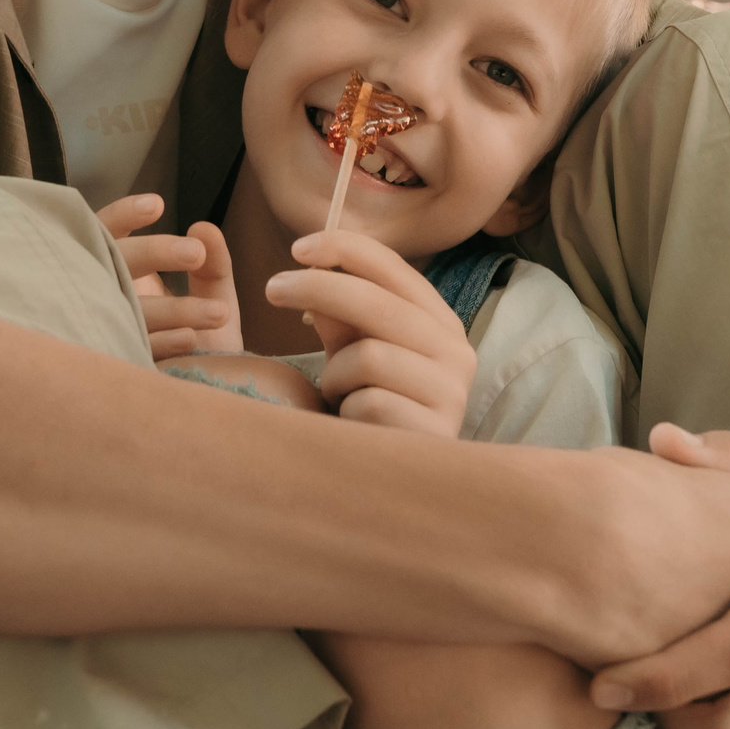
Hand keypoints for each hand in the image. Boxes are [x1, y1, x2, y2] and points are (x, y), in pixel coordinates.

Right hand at [95, 193, 240, 359]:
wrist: (205, 406)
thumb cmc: (204, 343)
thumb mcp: (215, 299)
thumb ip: (215, 265)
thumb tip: (204, 227)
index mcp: (121, 276)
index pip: (106, 234)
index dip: (124, 217)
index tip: (158, 206)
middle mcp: (106, 298)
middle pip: (117, 266)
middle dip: (156, 255)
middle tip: (197, 253)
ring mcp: (106, 333)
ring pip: (131, 311)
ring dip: (175, 309)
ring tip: (220, 314)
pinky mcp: (116, 366)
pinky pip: (133, 350)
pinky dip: (163, 342)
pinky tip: (190, 340)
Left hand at [264, 230, 477, 436]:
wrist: (389, 480)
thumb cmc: (369, 405)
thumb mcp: (351, 350)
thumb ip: (338, 311)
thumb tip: (312, 266)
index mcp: (440, 322)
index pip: (395, 268)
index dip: (345, 249)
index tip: (298, 248)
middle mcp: (457, 352)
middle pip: (377, 302)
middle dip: (317, 287)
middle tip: (272, 289)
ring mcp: (451, 393)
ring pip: (368, 356)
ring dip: (335, 375)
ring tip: (338, 395)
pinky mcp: (435, 433)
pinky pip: (368, 403)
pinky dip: (346, 411)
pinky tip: (355, 427)